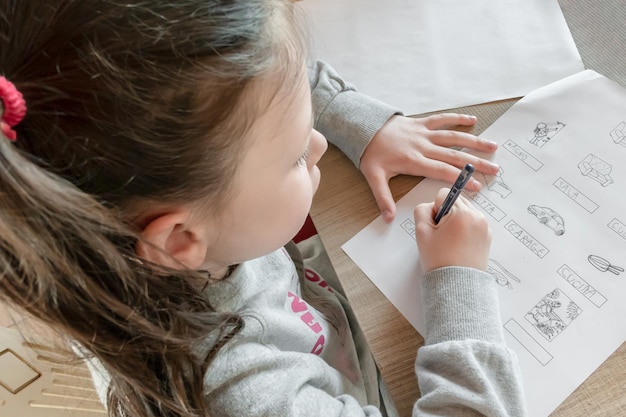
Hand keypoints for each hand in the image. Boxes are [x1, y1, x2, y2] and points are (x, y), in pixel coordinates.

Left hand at [359, 113, 499, 221]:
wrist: (363, 128)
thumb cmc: (371, 154)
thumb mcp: (373, 178)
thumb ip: (383, 198)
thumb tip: (389, 219)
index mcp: (414, 161)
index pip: (442, 172)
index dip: (460, 180)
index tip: (476, 187)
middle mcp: (423, 146)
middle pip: (454, 156)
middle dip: (475, 164)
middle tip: (494, 170)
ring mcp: (424, 133)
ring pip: (453, 137)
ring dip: (473, 141)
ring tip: (492, 146)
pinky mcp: (422, 122)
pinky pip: (442, 119)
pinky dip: (458, 118)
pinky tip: (473, 120)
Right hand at [413, 187, 490, 272]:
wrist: (457, 286)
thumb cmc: (439, 260)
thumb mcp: (421, 232)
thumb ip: (422, 210)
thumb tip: (431, 206)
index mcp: (462, 213)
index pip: (444, 194)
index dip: (434, 208)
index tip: (435, 226)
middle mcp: (477, 216)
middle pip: (456, 200)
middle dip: (446, 213)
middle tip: (441, 234)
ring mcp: (485, 227)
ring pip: (465, 211)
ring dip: (456, 220)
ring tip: (450, 241)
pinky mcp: (488, 237)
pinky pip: (473, 223)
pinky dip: (464, 229)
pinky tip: (458, 245)